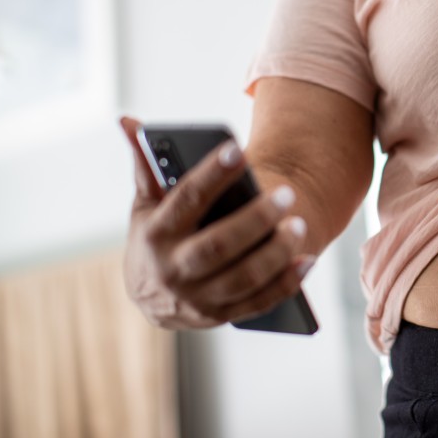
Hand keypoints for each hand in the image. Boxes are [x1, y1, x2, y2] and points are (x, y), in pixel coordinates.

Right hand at [120, 116, 314, 328]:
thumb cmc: (156, 236)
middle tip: (288, 194)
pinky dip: (286, 283)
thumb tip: (129, 121)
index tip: (237, 150)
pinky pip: (259, 302)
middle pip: (218, 246)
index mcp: (155, 234)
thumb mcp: (147, 205)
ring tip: (301, 224)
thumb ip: (147, 166)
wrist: (151, 296)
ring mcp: (198, 299)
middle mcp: (173, 270)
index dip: (211, 175)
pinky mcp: (220, 316)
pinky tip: (308, 260)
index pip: (185, 199)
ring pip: (243, 278)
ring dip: (276, 253)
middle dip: (255, 220)